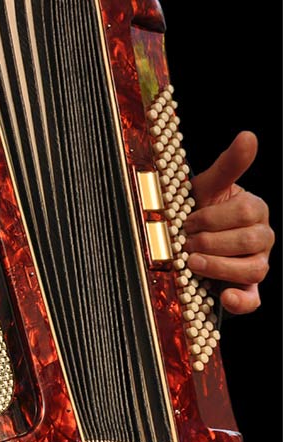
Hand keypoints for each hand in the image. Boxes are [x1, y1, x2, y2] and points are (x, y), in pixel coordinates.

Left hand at [184, 131, 273, 313]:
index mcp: (254, 210)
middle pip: (248, 242)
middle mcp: (261, 238)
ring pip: (251, 269)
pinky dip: (240, 301)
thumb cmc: (197, 209)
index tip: (188, 219)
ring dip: (218, 266)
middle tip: (185, 241)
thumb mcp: (206, 186)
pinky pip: (253, 300)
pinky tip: (223, 296)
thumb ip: (228, 165)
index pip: (245, 212)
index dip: (212, 217)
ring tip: (191, 262)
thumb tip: (249, 135)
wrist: (185, 237)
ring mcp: (256, 264)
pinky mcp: (246, 289)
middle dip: (211, 241)